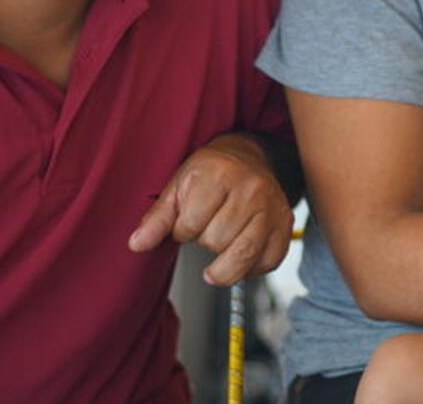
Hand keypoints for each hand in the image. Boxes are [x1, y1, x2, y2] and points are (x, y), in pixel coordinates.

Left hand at [127, 134, 292, 285]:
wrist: (248, 157)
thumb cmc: (211, 171)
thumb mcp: (178, 186)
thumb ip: (157, 218)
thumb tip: (137, 244)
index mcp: (219, 174)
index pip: (190, 225)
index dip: (182, 229)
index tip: (187, 219)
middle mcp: (251, 189)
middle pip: (216, 242)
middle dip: (205, 240)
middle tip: (208, 223)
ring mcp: (272, 208)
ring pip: (242, 257)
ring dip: (224, 259)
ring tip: (219, 243)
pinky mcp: (285, 225)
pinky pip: (266, 262)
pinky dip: (251, 266)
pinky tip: (241, 248)